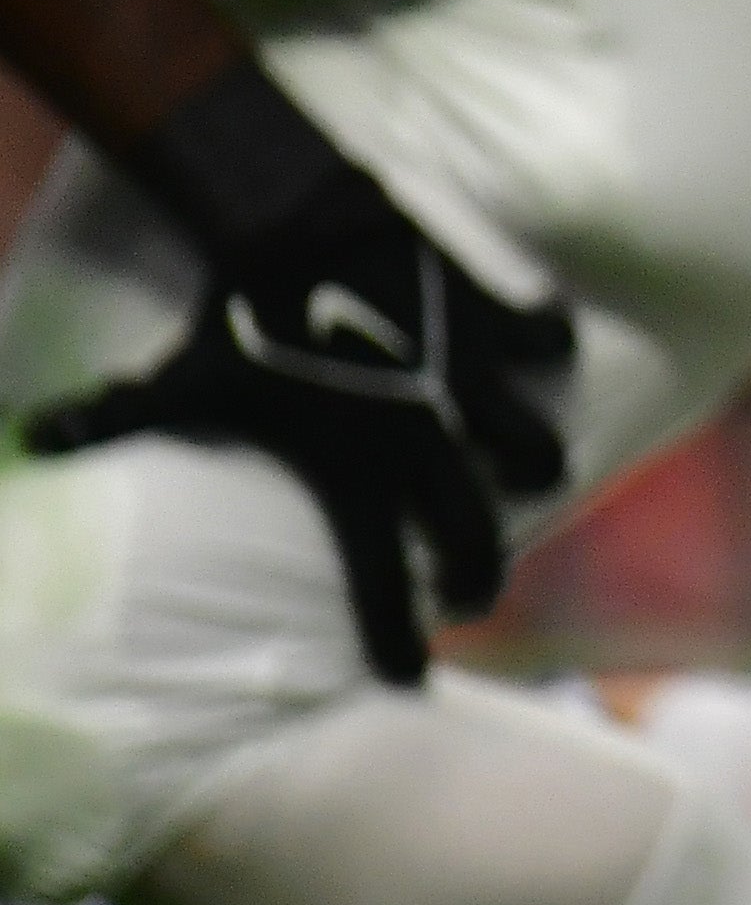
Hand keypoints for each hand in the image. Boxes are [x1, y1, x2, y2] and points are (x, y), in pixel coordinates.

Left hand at [30, 161, 569, 686]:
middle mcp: (417, 441)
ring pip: (535, 449)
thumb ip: (113, 420)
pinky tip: (540, 341)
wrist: (296, 227)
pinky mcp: (486, 322)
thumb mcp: (175, 384)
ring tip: (524, 466)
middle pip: (475, 536)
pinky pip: (544, 337)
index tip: (407, 677)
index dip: (391, 638)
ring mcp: (462, 383)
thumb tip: (29, 437)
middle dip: (479, 577)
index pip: (375, 581)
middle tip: (469, 596)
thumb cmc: (237, 320)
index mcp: (350, 472)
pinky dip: (546, 338)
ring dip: (530, 460)